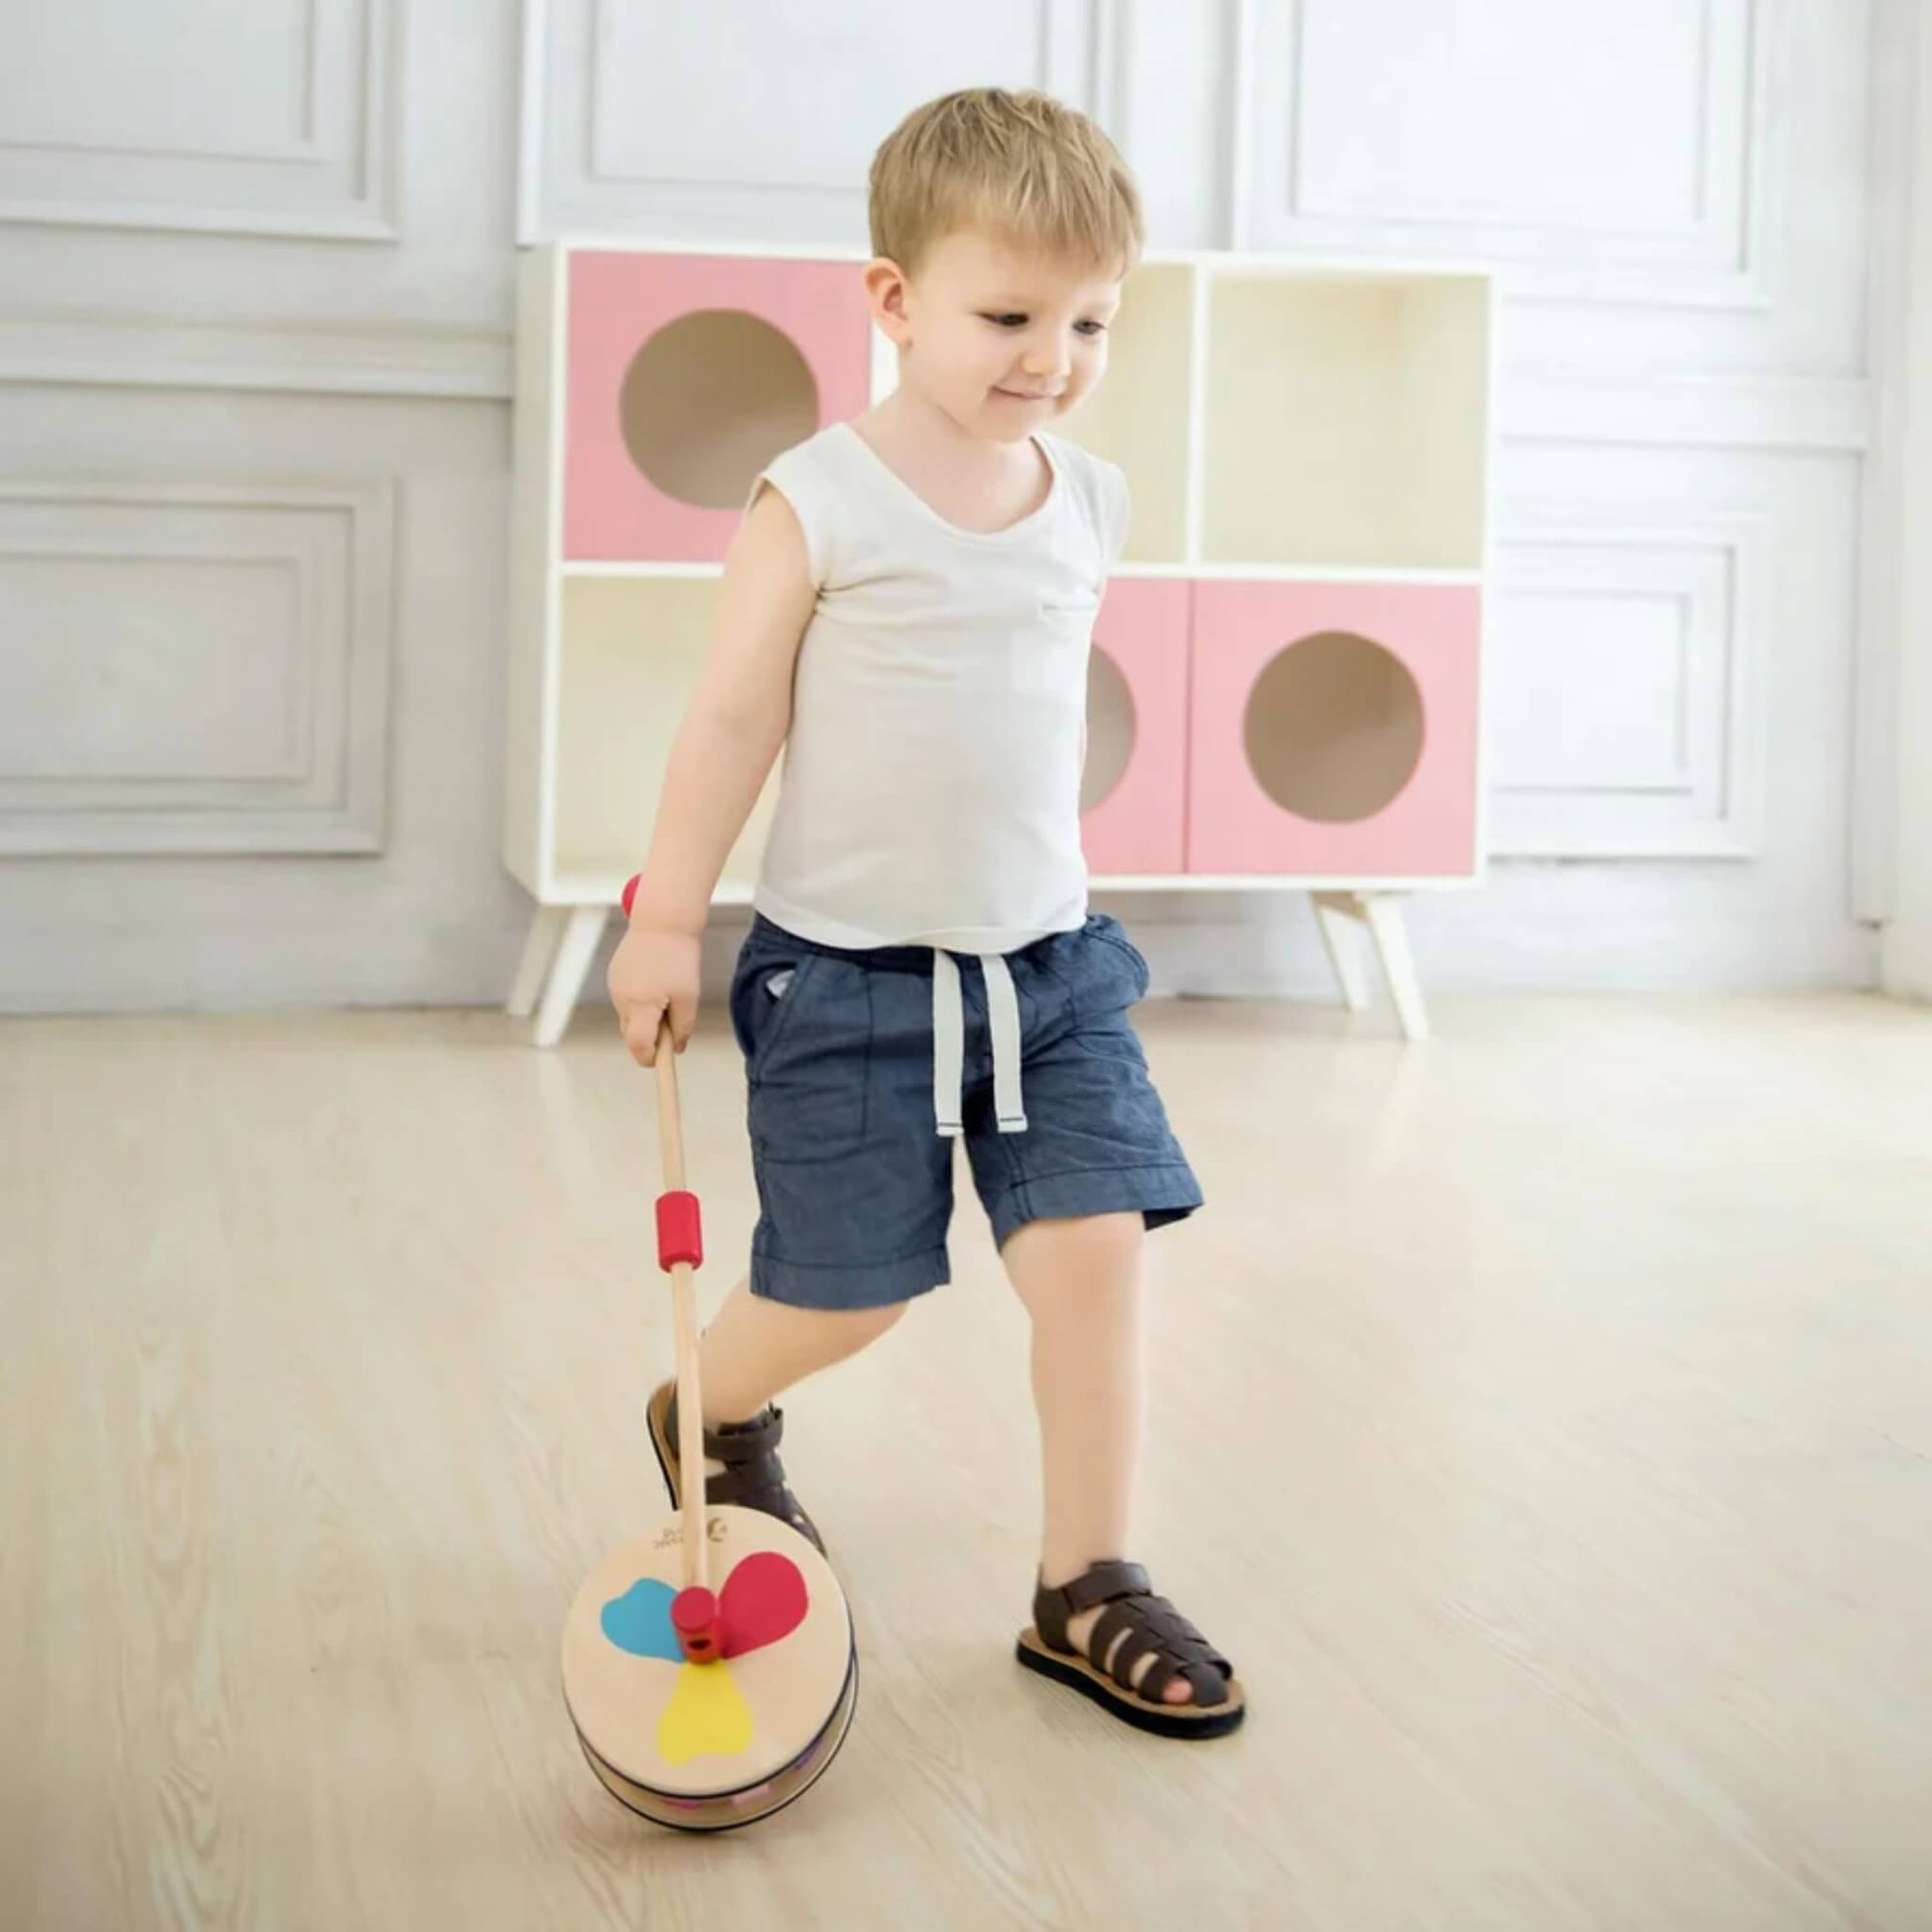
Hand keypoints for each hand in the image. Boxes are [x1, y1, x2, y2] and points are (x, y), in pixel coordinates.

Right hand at [607, 920, 700, 1065]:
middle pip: (631, 1034)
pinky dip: (640, 1001)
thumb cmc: (679, 957)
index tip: (662, 1061)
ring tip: (667, 994)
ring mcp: (615, 987)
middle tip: (672, 1022)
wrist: (663, 920)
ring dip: (645, 1017)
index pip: (638, 1046)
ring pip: (629, 1016)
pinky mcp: (614, 975)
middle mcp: (622, 999)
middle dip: (650, 1037)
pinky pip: (626, 999)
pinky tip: (656, 981)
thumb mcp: (689, 996)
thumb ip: (682, 1027)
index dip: (650, 1058)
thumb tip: (676, 1049)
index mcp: (640, 1006)